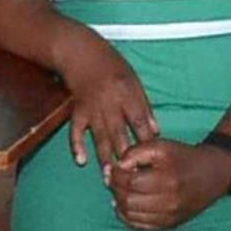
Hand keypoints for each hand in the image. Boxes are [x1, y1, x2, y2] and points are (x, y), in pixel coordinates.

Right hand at [60, 38, 159, 170]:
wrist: (79, 52)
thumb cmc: (111, 64)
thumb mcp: (134, 80)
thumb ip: (144, 107)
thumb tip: (155, 131)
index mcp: (128, 94)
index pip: (140, 122)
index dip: (147, 142)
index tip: (154, 160)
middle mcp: (110, 104)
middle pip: (120, 134)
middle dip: (127, 157)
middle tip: (134, 178)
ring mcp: (91, 108)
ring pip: (100, 137)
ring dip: (105, 158)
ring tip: (111, 178)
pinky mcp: (77, 110)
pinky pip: (76, 131)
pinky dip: (77, 145)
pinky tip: (81, 160)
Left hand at [105, 137, 230, 230]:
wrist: (213, 174)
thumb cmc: (183, 157)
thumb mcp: (160, 145)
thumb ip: (134, 152)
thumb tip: (117, 167)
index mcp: (167, 179)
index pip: (129, 183)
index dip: (115, 175)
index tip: (112, 168)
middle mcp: (169, 202)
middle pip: (127, 201)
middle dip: (116, 189)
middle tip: (114, 180)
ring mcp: (170, 216)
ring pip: (131, 216)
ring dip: (120, 203)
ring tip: (121, 191)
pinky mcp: (171, 224)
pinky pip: (141, 227)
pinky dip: (129, 217)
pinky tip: (128, 205)